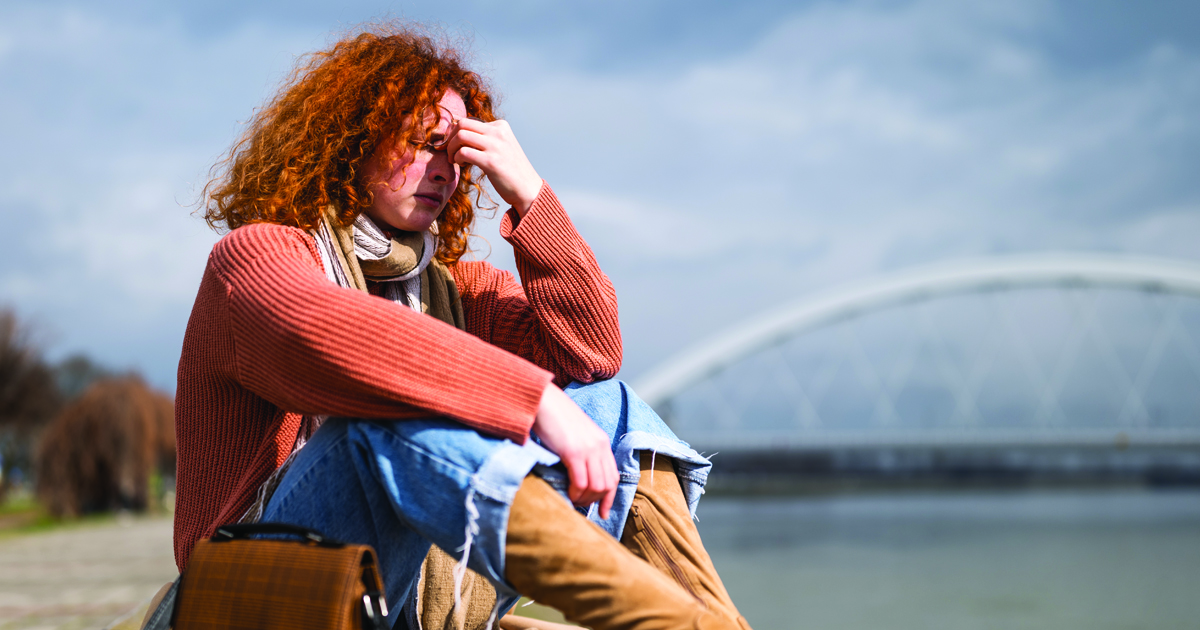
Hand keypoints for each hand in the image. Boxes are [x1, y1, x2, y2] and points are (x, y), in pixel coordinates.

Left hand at [447, 118, 542, 215]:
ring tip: (454, 159)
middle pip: (462, 124)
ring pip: (461, 136)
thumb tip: (458, 129)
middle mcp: (498, 132)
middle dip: (450, 138)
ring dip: (451, 149)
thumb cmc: (511, 169)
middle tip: (449, 151)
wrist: (528, 189)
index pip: (469, 121)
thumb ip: (485, 137)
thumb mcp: (501, 146)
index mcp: (501, 126)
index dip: (455, 132)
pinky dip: (456, 158)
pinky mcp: (491, 162)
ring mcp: (495, 146)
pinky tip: (462, 165)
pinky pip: (464, 152)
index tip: (453, 145)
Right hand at [531, 383, 618, 518]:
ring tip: (572, 500)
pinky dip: (576, 493)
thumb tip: (578, 477)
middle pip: (607, 484)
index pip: (613, 476)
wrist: (542, 400)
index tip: (602, 513)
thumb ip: (582, 452)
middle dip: (594, 500)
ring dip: (584, 499)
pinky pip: (581, 482)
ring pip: (596, 486)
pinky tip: (568, 494)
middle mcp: (599, 446)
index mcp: (601, 442)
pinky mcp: (574, 452)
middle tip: (579, 505)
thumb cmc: (553, 418)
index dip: (608, 498)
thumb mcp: (575, 435)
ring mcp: (588, 449)